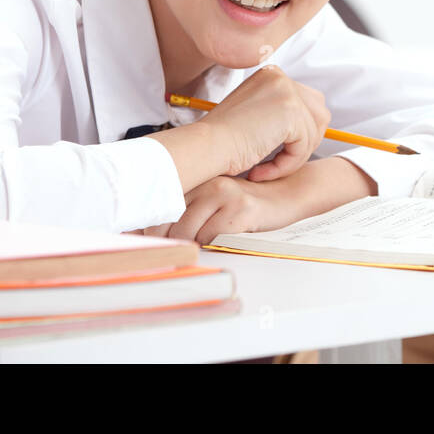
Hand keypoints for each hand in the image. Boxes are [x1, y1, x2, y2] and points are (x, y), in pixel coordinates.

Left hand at [142, 175, 300, 245]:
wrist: (288, 195)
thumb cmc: (249, 204)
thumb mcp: (217, 199)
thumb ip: (191, 209)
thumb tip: (153, 233)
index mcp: (200, 179)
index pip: (163, 205)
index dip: (150, 228)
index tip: (145, 242)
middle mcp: (210, 184)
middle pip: (171, 220)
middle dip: (169, 242)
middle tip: (171, 253)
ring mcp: (225, 196)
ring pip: (188, 231)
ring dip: (191, 246)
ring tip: (201, 246)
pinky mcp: (240, 211)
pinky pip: (211, 238)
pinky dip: (211, 247)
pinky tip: (220, 242)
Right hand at [196, 65, 329, 180]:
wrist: (204, 148)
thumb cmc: (220, 141)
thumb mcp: (254, 118)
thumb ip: (279, 115)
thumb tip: (313, 128)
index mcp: (270, 75)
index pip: (307, 102)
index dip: (300, 132)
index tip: (278, 152)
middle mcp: (280, 77)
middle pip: (318, 113)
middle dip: (305, 142)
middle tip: (278, 162)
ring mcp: (286, 91)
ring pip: (313, 133)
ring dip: (293, 157)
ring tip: (265, 169)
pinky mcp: (291, 111)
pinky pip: (303, 147)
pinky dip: (286, 165)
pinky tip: (260, 171)